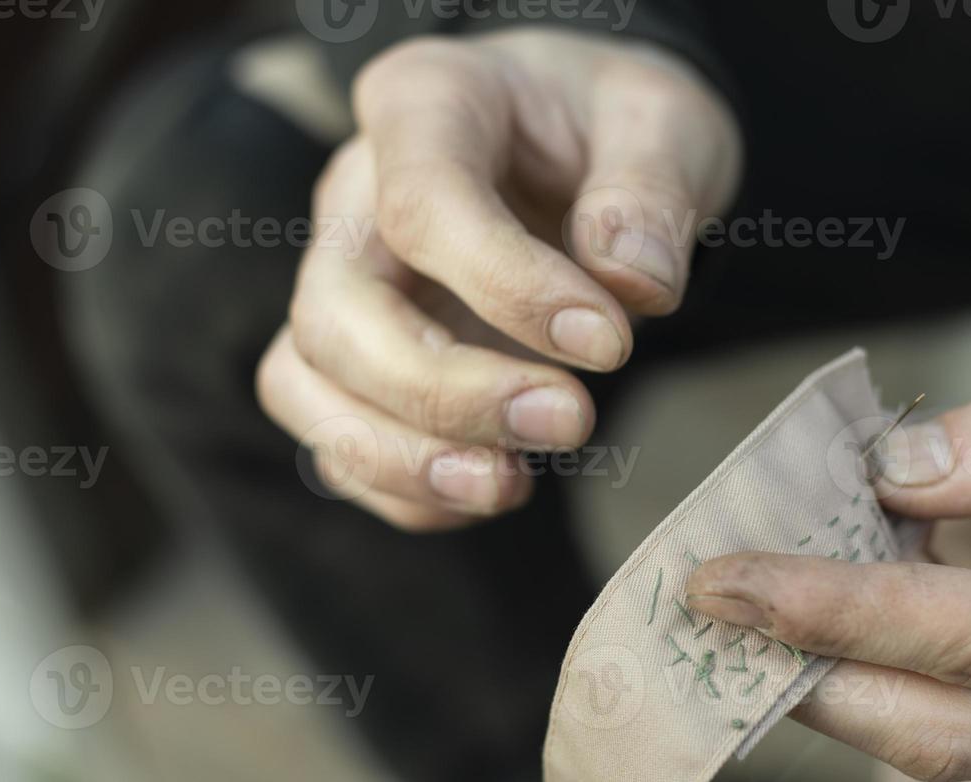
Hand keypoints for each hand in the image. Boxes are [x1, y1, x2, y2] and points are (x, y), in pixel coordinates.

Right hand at [257, 29, 740, 529]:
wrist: (593, 152)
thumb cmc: (616, 128)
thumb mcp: (666, 122)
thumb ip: (652, 192)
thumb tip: (632, 283)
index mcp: (426, 104)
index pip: (422, 207)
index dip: (510, 289)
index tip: (610, 344)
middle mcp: (356, 196)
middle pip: (335, 314)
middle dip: (445, 394)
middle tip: (572, 422)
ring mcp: (346, 281)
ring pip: (305, 384)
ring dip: (402, 457)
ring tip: (511, 485)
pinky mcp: (359, 358)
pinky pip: (336, 438)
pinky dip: (407, 487)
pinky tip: (499, 485)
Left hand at [687, 330, 970, 781]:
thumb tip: (895, 474)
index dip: (841, 610)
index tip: (727, 578)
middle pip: (946, 727)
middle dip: (810, 669)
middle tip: (704, 605)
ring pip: (954, 740)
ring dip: (841, 680)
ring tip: (751, 608)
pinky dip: (897, 672)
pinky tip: (840, 609)